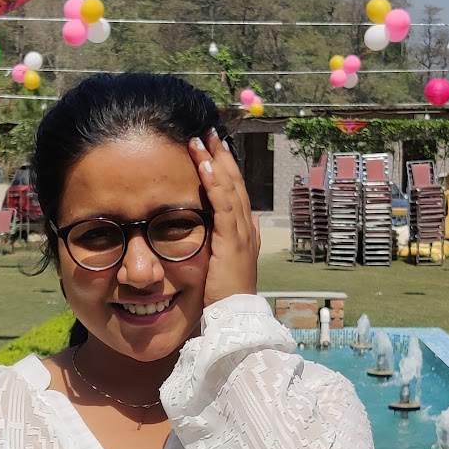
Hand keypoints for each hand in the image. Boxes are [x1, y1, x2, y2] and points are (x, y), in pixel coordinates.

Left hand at [188, 130, 259, 307]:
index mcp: (246, 231)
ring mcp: (241, 232)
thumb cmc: (227, 295)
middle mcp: (247, 227)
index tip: (214, 148)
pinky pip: (222, 204)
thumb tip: (247, 222)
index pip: (236, 191)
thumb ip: (239, 241)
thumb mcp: (231, 263)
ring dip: (214, 160)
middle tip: (208, 132)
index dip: (226, 168)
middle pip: (235, 182)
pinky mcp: (231, 240)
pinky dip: (214, 181)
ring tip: (201, 139)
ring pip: (229, 187)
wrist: (235, 317)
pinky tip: (203, 164)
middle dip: (221, 155)